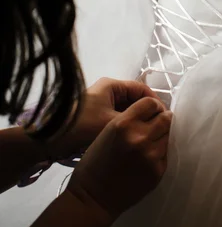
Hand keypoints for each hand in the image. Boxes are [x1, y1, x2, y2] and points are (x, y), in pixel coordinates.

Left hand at [47, 78, 161, 159]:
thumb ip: (137, 120)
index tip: (165, 119)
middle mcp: (108, 91)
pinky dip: (126, 128)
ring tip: (148, 137)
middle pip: (136, 100)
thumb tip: (160, 121)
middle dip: (147, 114)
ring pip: (127, 112)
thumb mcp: (113, 122)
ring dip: (137, 123)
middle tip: (159, 130)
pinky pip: (118, 120)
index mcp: (112, 86)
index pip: (143, 90)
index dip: (156, 103)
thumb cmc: (83, 125)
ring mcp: (102, 105)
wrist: (50, 139)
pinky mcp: (97, 118)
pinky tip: (134, 141)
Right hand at [67, 96, 171, 220]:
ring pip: (168, 135)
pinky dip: (160, 152)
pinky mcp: (158, 171)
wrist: (93, 198)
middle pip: (166, 117)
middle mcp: (140, 137)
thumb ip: (130, 119)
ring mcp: (151, 155)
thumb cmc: (95, 163)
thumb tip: (152, 112)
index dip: (153, 106)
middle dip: (162, 119)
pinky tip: (147, 158)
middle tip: (156, 124)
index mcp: (123, 123)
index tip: (152, 112)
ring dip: (162, 136)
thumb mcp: (107, 131)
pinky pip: (166, 153)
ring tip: (150, 142)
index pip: (151, 103)